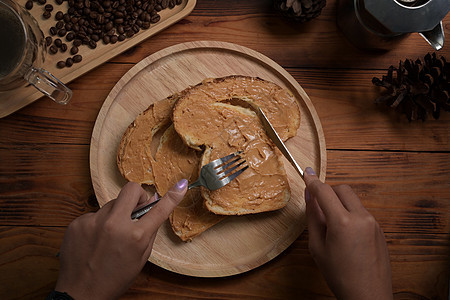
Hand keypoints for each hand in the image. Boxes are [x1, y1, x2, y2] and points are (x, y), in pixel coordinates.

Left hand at [55, 179, 187, 299]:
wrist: (81, 293)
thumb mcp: (140, 258)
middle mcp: (114, 225)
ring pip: (111, 203)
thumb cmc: (114, 279)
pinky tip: (95, 240)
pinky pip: (94, 214)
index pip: (160, 209)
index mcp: (135, 236)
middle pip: (131, 189)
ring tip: (110, 235)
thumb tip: (153, 206)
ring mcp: (93, 222)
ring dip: (115, 213)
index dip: (173, 196)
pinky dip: (98, 224)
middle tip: (136, 208)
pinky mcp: (78, 223)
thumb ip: (149, 231)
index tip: (181, 185)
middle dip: (137, 196)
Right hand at [304, 167, 392, 299]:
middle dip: (329, 192)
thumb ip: (313, 218)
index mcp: (343, 222)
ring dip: (341, 204)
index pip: (324, 191)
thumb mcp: (317, 247)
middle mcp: (361, 217)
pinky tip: (346, 235)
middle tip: (319, 207)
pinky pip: (362, 212)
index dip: (313, 181)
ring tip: (333, 227)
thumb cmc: (340, 275)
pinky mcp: (380, 229)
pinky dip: (351, 214)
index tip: (306, 173)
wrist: (368, 295)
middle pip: (342, 189)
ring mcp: (374, 223)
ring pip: (353, 200)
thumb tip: (309, 197)